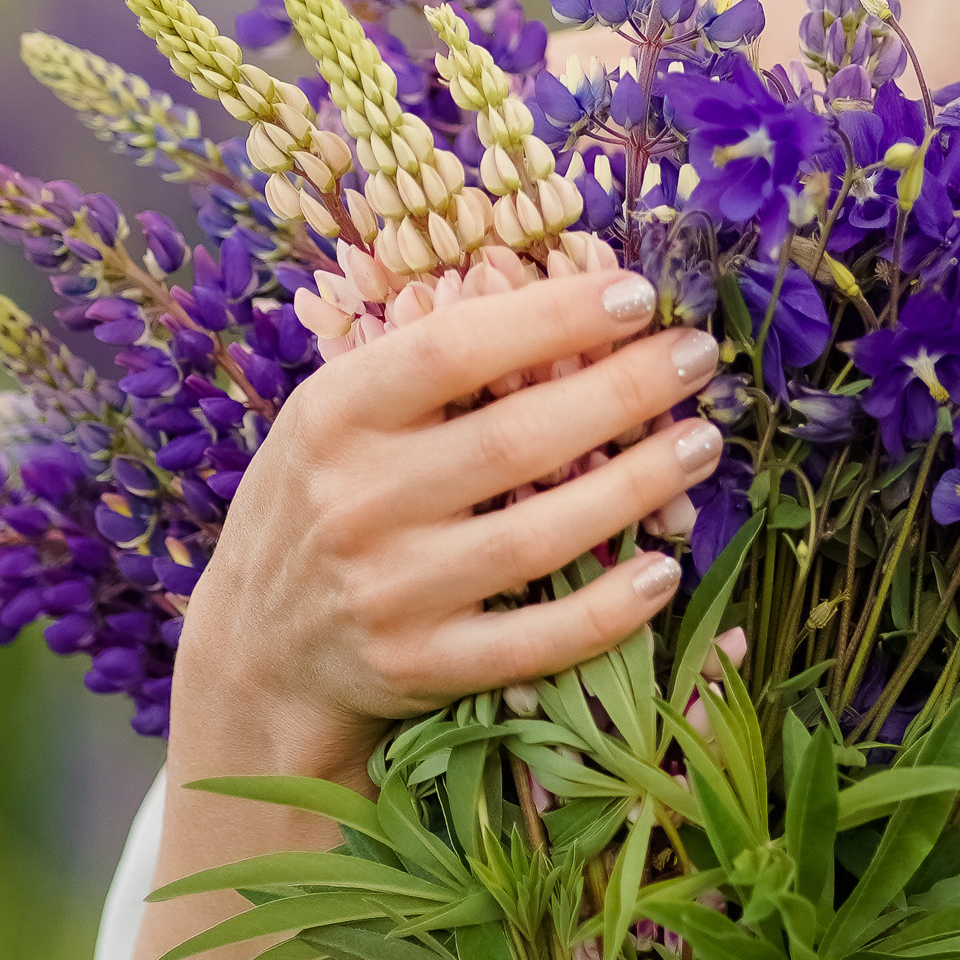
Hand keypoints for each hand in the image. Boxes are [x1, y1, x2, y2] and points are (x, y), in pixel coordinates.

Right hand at [174, 265, 723, 781]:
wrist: (258, 650)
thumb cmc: (324, 500)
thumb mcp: (341, 417)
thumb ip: (430, 366)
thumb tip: (569, 301)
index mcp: (333, 417)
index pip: (452, 349)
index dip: (552, 316)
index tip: (636, 294)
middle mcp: (354, 502)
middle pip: (515, 439)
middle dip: (625, 391)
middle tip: (698, 358)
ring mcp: (388, 592)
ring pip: (537, 537)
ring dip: (637, 486)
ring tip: (702, 443)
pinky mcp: (421, 665)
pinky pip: (534, 640)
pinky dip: (606, 610)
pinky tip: (664, 569)